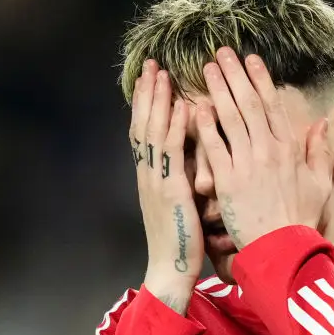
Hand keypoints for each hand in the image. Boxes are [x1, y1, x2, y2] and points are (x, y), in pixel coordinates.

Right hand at [131, 60, 202, 313]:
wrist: (171, 270)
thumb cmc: (181, 241)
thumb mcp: (179, 204)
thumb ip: (181, 178)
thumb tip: (190, 158)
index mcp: (152, 176)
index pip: (145, 131)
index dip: (147, 103)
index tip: (151, 78)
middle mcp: (149, 174)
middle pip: (143, 124)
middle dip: (147, 93)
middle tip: (151, 64)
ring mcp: (157, 181)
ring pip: (154, 132)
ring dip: (158, 100)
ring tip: (161, 73)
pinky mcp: (171, 190)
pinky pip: (173, 153)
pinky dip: (177, 127)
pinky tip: (183, 106)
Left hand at [196, 47, 332, 248]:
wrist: (283, 249)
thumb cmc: (301, 220)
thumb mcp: (321, 184)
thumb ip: (320, 152)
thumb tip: (323, 123)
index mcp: (289, 148)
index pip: (272, 105)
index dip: (260, 79)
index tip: (251, 58)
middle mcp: (268, 150)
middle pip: (249, 103)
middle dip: (235, 75)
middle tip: (221, 52)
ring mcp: (247, 164)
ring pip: (231, 118)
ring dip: (219, 90)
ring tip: (207, 69)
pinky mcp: (228, 181)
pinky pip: (215, 148)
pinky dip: (206, 126)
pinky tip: (196, 107)